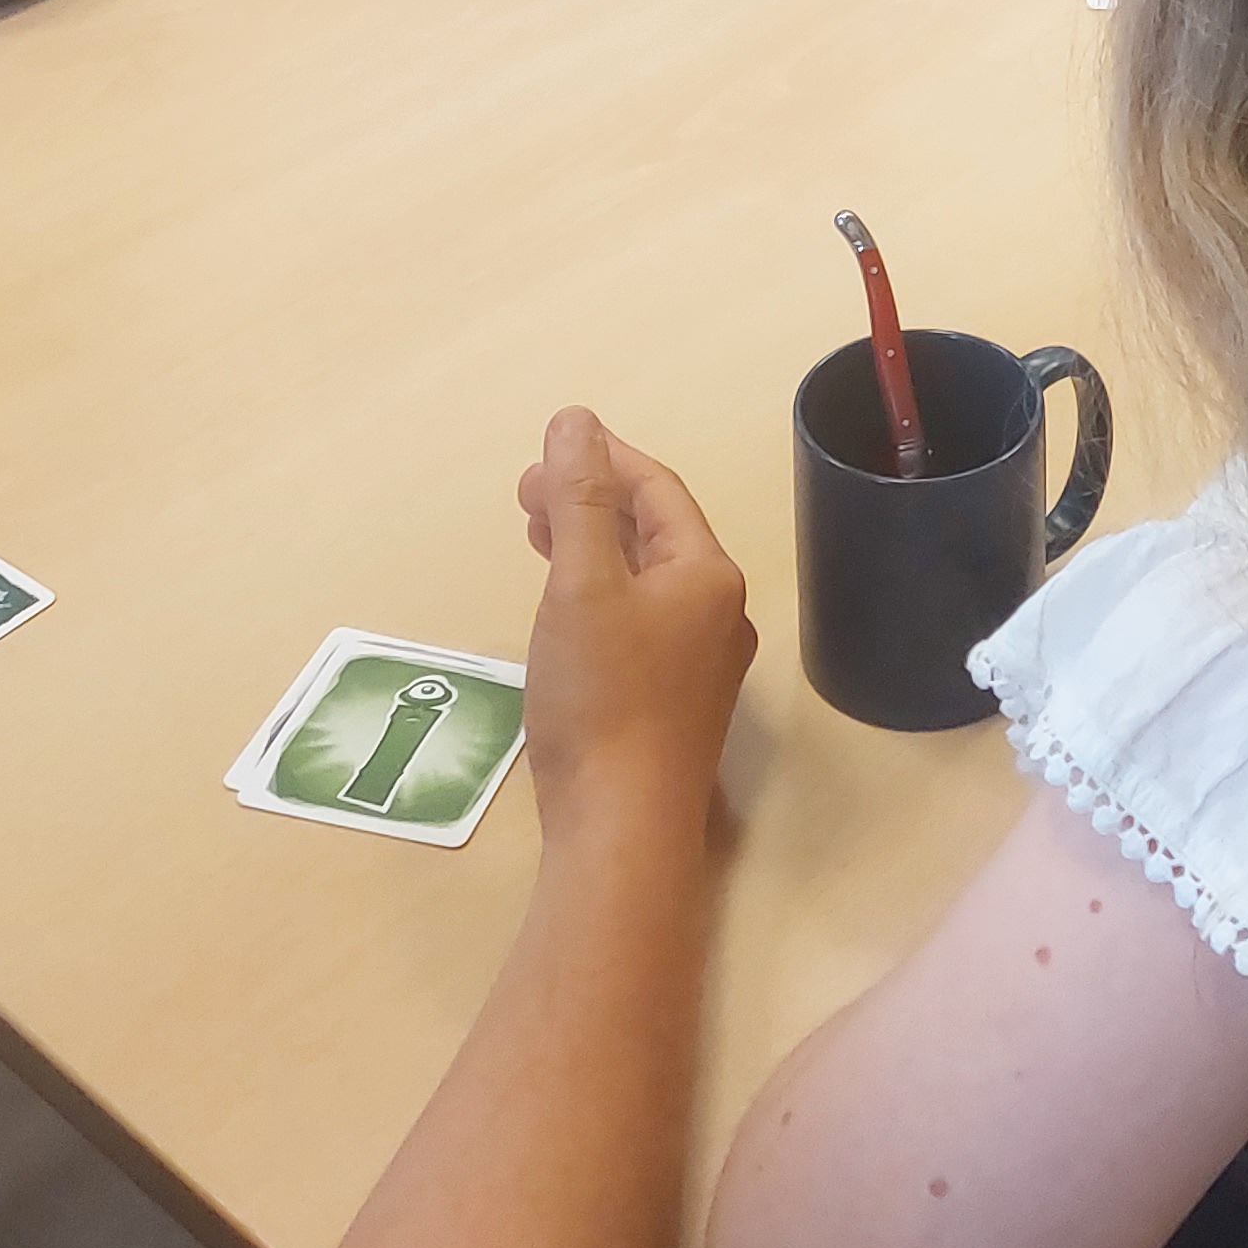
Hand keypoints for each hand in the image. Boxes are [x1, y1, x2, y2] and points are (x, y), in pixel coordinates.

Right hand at [514, 407, 751, 839]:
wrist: (621, 826)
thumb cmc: (602, 696)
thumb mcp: (581, 583)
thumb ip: (579, 500)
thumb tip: (576, 421)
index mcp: (707, 574)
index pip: (659, 491)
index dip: (603, 461)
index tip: (547, 449)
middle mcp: (719, 614)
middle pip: (656, 534)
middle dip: (593, 504)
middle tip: (528, 494)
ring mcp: (702, 666)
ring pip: (647, 582)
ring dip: (594, 549)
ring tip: (538, 536)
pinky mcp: (674, 708)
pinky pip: (640, 626)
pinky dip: (600, 597)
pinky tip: (565, 613)